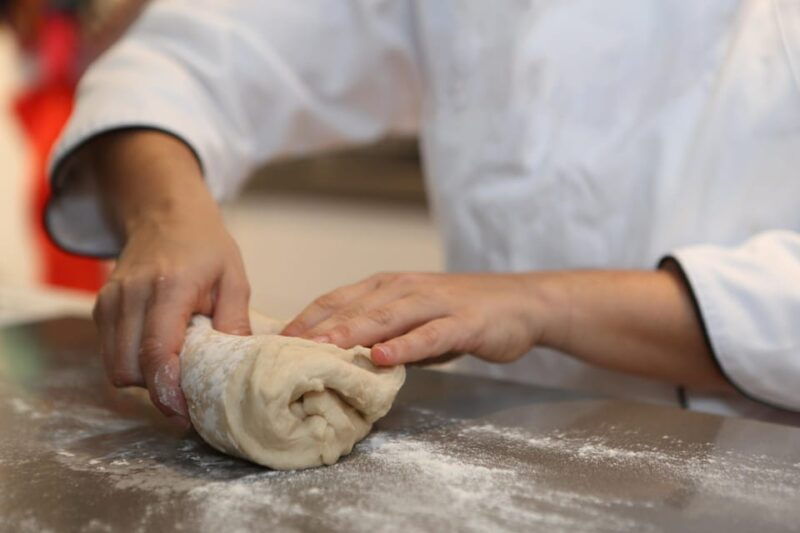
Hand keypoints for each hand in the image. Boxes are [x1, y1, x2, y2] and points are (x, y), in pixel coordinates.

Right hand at [77, 130, 251, 427]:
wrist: (166, 214)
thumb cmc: (206, 247)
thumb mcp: (235, 278)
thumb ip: (234, 322)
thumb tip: (238, 369)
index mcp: (169, 287)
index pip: (156, 352)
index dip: (167, 391)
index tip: (185, 414)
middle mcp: (131, 294)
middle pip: (129, 368)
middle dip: (156, 390)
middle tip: (187, 393)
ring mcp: (110, 300)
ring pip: (114, 366)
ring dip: (142, 380)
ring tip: (175, 370)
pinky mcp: (101, 306)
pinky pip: (110, 353)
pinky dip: (131, 363)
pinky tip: (158, 353)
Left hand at [281, 272, 552, 365]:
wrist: (521, 303)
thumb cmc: (461, 313)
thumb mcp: (414, 320)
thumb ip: (381, 333)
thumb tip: (339, 357)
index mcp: (389, 286)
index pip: (338, 300)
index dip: (305, 318)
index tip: (274, 340)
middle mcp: (406, 289)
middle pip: (354, 307)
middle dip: (317, 327)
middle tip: (282, 348)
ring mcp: (435, 303)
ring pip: (387, 317)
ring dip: (353, 332)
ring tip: (322, 348)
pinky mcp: (463, 322)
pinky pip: (429, 335)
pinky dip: (405, 346)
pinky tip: (383, 357)